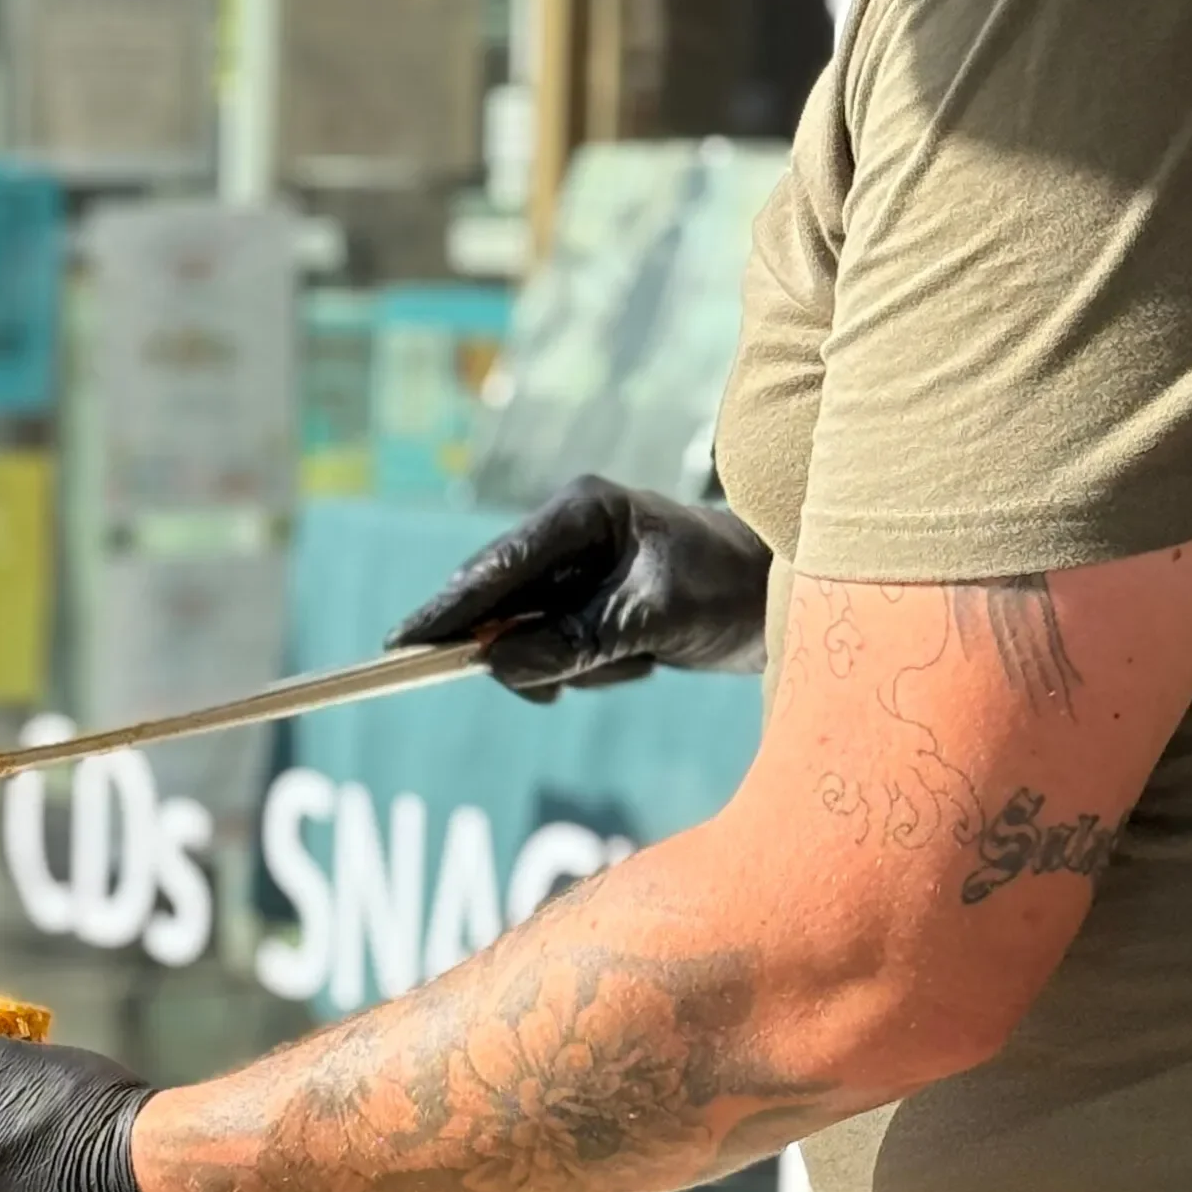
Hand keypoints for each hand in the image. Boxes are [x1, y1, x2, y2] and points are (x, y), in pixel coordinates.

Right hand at [388, 474, 771, 699]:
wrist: (789, 598)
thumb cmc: (731, 589)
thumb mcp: (654, 618)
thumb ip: (574, 641)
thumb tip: (495, 665)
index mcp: (583, 509)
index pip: (496, 566)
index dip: (447, 610)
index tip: (401, 649)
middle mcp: (573, 531)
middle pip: (501, 602)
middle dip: (524, 650)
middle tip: (564, 682)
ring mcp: (580, 567)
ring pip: (530, 634)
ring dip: (573, 666)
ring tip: (638, 661)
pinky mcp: (592, 600)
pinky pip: (559, 649)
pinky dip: (589, 670)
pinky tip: (641, 663)